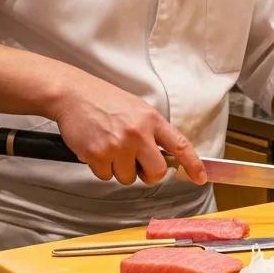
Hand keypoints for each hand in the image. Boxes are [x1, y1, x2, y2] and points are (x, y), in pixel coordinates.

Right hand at [51, 75, 206, 185]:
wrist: (73, 94)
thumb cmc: (105, 101)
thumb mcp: (139, 110)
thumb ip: (154, 132)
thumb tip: (167, 156)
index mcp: (152, 120)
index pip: (180, 145)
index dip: (193, 164)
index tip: (200, 177)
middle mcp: (137, 134)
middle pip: (156, 172)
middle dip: (148, 173)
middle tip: (136, 162)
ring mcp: (117, 145)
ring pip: (128, 178)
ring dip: (120, 169)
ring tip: (111, 147)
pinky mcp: (97, 155)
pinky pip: (106, 176)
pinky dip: (102, 168)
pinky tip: (98, 148)